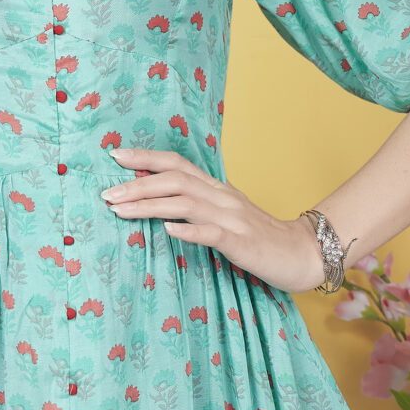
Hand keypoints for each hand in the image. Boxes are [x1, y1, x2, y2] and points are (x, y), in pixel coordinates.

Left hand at [100, 147, 330, 295]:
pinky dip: (189, 231)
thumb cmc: (260, 238)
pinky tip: (168, 231)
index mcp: (217, 189)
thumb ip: (197, 205)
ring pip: (186, 203)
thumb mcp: (225, 215)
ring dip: (150, 205)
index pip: (177, 164)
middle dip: (138, 184)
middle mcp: (222, 197)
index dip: (146, 157)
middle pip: (175, 180)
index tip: (115, 155)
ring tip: (120, 210)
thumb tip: (159, 200)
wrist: (303, 253)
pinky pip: (212, 233)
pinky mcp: (242, 243)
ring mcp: (233, 219)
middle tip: (106, 193)